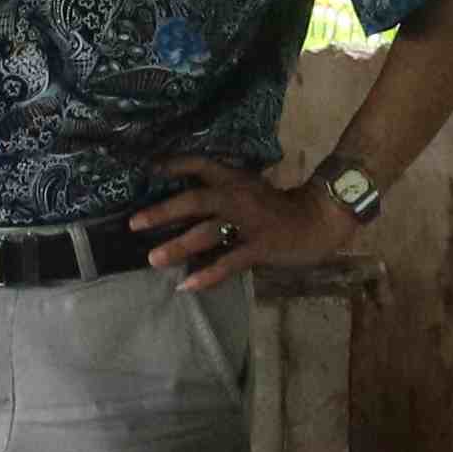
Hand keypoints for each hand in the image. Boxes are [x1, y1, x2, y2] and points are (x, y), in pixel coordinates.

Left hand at [129, 154, 345, 297]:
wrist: (318, 219)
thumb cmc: (279, 207)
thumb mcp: (249, 189)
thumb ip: (222, 192)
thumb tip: (185, 203)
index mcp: (234, 179)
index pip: (199, 165)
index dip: (174, 165)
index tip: (148, 169)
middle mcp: (236, 197)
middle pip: (194, 201)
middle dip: (162, 212)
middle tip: (134, 223)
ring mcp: (248, 223)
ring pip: (206, 234)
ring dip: (178, 247)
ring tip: (153, 259)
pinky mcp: (258, 247)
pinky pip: (227, 263)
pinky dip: (206, 276)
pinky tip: (187, 287)